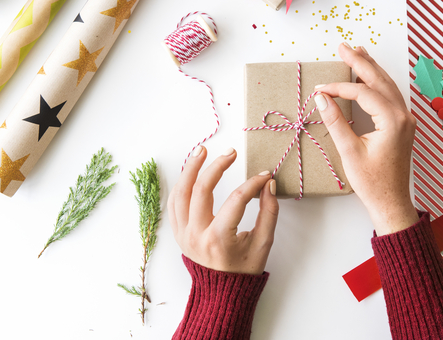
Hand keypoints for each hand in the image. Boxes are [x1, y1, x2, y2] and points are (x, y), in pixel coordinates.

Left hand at [167, 146, 278, 274]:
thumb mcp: (263, 243)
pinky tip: (191, 171)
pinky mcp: (177, 232)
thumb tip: (268, 183)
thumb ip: (269, 212)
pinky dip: (181, 184)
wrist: (222, 292)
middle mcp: (196, 236)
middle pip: (201, 190)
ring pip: (180, 193)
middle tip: (230, 153)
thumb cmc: (244, 269)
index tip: (265, 175)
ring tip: (202, 150)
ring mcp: (183, 234)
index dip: (253, 184)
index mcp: (219, 240)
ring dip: (190, 169)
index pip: (236, 200)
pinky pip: (174, 202)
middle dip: (217, 166)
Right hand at [314, 43, 417, 235]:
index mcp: (393, 121)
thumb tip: (322, 98)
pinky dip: (378, 83)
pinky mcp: (402, 125)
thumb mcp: (349, 151)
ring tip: (357, 52)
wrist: (391, 203)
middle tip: (343, 46)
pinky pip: (390, 96)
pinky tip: (370, 75)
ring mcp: (405, 120)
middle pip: (380, 80)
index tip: (319, 88)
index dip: (339, 87)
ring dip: (371, 68)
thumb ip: (335, 121)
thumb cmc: (372, 182)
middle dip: (360, 62)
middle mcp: (403, 116)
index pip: (363, 93)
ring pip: (387, 85)